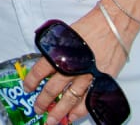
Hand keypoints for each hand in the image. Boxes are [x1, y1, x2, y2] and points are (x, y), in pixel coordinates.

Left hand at [23, 7, 130, 124]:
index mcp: (61, 53)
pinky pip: (89, 100)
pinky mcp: (102, 81)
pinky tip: (73, 117)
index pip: (40, 70)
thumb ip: (56, 51)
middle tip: (38, 109)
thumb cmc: (89, 26)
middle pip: (53, 89)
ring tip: (51, 120)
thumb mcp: (66, 35)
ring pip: (70, 99)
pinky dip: (80, 110)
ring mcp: (88, 76)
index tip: (27, 88)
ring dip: (59, 111)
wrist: (112, 24)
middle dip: (43, 101)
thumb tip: (46, 65)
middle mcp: (73, 67)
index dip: (31, 81)